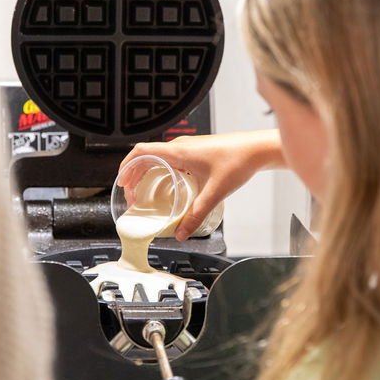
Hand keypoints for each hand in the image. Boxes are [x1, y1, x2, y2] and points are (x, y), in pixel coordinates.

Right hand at [118, 130, 283, 239]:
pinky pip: (171, 160)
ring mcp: (189, 148)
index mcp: (178, 152)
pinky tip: (169, 186)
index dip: (126, 166)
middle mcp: (180, 147)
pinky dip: (163, 171)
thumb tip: (181, 233)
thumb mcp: (214, 192)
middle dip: (135, 175)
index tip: (121, 182)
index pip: (141, 151)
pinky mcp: (197, 152)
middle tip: (131, 195)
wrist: (258, 149)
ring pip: (159, 158)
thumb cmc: (239, 161)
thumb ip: (196, 215)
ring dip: (148, 173)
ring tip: (145, 192)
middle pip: (147, 156)